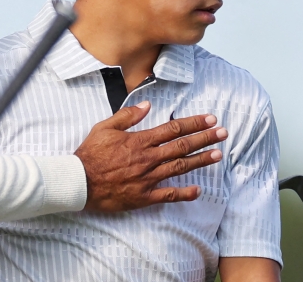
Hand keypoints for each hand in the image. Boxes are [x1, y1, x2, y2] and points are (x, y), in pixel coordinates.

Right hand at [74, 100, 227, 210]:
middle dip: (205, 138)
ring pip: (180, 168)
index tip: (210, 118)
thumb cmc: (90, 153)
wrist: (79, 182)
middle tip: (223, 133)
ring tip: (218, 154)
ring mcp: (148, 178)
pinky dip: (184, 193)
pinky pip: (168, 195)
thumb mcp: (105, 127)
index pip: (173, 129)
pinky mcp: (144, 197)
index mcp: (140, 140)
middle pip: (182, 146)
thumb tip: (148, 105)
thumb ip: (128, 115)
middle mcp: (148, 158)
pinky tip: (198, 191)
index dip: (194, 123)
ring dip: (201, 161)